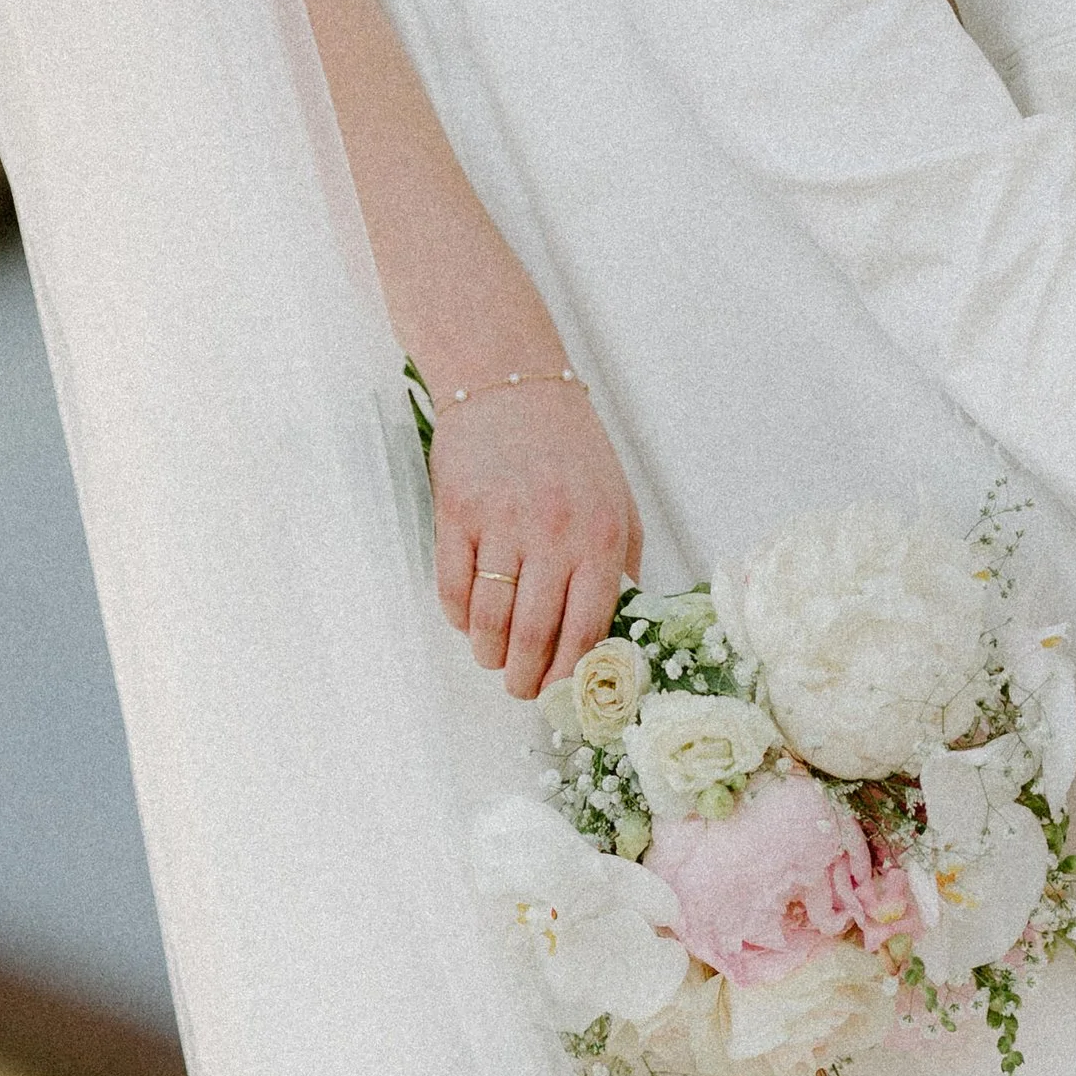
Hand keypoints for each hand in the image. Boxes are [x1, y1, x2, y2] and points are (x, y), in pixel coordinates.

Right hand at [431, 380, 645, 701]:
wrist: (511, 382)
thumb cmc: (571, 448)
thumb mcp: (618, 502)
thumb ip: (622, 566)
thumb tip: (617, 630)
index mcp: (600, 538)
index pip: (586, 629)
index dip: (569, 673)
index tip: (561, 693)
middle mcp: (552, 534)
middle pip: (534, 635)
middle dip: (525, 679)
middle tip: (521, 690)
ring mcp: (501, 523)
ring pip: (489, 619)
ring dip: (489, 654)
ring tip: (494, 660)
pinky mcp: (457, 513)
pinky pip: (453, 587)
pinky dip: (459, 617)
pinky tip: (469, 623)